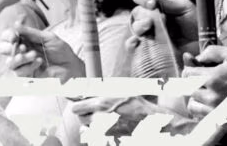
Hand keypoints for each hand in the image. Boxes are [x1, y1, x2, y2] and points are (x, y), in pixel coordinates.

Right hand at [0, 23, 83, 81]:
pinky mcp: (27, 76)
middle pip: (2, 50)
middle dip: (10, 48)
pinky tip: (39, 62)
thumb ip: (31, 33)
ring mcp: (23, 65)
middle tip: (23, 47)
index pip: (7, 37)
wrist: (71, 66)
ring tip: (34, 55)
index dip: (7, 36)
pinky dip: (28, 66)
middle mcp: (21, 52)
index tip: (14, 36)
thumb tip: (15, 24)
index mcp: (25, 41)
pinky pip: (19, 72)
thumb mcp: (48, 38)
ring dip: (20, 58)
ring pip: (10, 63)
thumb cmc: (61, 51)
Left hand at [69, 96, 191, 136]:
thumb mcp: (123, 91)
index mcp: (101, 104)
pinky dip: (98, 131)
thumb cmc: (138, 105)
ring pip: (87, 127)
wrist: (150, 122)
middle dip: (85, 114)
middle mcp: (99, 118)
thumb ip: (106, 90)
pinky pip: (95, 134)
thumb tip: (92, 89)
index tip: (80, 105)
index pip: (76, 108)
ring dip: (92, 123)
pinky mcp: (107, 137)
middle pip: (80, 118)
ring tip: (104, 118)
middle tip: (94, 111)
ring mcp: (103, 130)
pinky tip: (108, 125)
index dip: (78, 106)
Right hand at [131, 0, 197, 45]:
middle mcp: (151, 20)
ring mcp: (149, 34)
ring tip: (149, 27)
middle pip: (137, 13)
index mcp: (158, 7)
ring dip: (139, 27)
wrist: (203, 45)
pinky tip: (137, 42)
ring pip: (135, 28)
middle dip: (142, 15)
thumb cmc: (196, 25)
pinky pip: (133, 47)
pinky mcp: (148, 50)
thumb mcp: (186, 9)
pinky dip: (131, 44)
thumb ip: (170, 2)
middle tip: (151, 20)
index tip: (152, 4)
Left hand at [183, 46, 226, 125]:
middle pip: (187, 89)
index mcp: (213, 77)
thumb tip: (197, 57)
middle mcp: (211, 95)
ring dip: (195, 96)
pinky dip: (201, 109)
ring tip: (204, 91)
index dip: (190, 68)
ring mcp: (215, 109)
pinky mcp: (221, 119)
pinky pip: (201, 116)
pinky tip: (209, 102)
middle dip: (191, 81)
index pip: (187, 73)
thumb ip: (212, 52)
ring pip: (192, 104)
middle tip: (201, 78)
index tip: (196, 67)